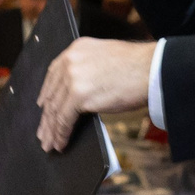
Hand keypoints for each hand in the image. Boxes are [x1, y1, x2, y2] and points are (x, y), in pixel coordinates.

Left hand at [37, 38, 157, 151]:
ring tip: (49, 144)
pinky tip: (61, 144)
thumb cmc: (137, 67)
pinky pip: (64, 120)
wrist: (152, 68)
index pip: (54, 74)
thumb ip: (89, 69)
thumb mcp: (105, 58)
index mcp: (76, 49)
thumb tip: (80, 93)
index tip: (43, 106)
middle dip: (47, 117)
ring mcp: (73, 78)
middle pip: (52, 94)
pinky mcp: (78, 96)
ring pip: (55, 110)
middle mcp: (70, 61)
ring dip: (51, 130)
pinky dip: (61, 134)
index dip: (47, 94)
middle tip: (43, 133)